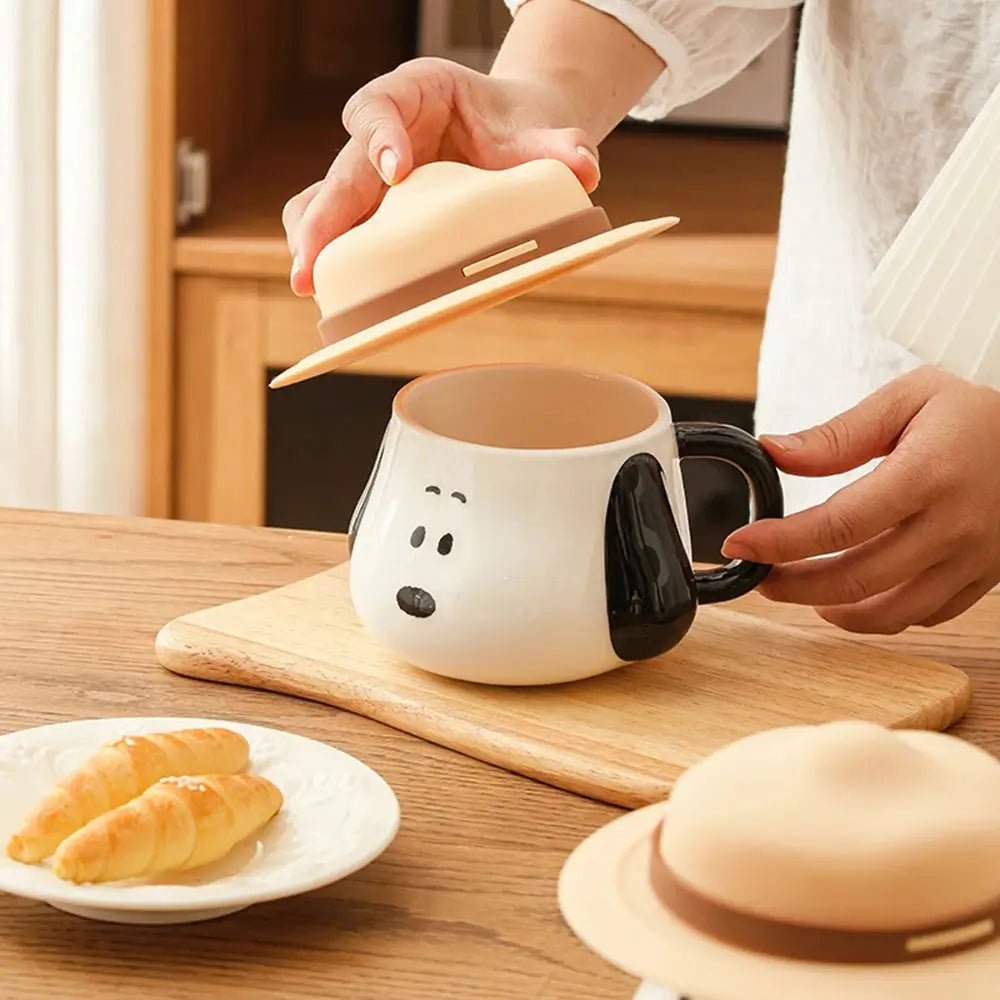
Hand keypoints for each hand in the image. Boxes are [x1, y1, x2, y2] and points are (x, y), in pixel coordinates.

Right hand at [281, 59, 600, 296]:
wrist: (513, 136)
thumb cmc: (516, 128)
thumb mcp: (539, 130)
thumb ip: (558, 146)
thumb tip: (584, 168)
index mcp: (415, 93)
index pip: (381, 107)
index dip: (381, 139)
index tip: (396, 171)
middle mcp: (382, 132)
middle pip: (341, 169)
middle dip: (325, 218)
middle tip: (313, 265)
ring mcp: (372, 175)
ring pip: (322, 199)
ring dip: (314, 241)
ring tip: (310, 285)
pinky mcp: (373, 210)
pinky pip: (340, 229)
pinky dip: (332, 257)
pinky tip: (333, 293)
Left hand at [722, 367, 999, 633]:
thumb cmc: (975, 414)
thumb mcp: (908, 399)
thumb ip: (838, 434)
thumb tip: (773, 451)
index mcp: (929, 474)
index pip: (840, 524)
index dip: (780, 542)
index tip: (739, 545)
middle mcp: (955, 525)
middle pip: (857, 578)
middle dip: (794, 585)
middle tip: (758, 575)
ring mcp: (974, 559)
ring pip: (889, 611)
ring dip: (830, 609)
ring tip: (796, 590)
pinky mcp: (985, 579)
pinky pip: (923, 616)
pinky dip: (877, 615)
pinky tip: (849, 596)